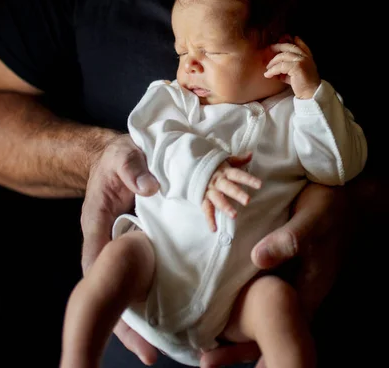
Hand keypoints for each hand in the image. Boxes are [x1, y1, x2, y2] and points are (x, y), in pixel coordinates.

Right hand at [81, 133, 159, 364]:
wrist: (121, 156)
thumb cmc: (117, 159)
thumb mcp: (123, 157)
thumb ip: (133, 170)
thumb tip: (151, 188)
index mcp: (98, 224)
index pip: (96, 266)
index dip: (105, 297)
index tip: (123, 324)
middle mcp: (110, 241)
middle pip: (112, 289)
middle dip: (128, 323)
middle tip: (149, 354)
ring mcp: (126, 246)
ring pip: (131, 287)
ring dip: (145, 315)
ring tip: (163, 347)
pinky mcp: (144, 243)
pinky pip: (149, 273)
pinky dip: (160, 292)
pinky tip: (180, 309)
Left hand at [200, 182, 350, 367]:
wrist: (336, 193)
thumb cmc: (328, 210)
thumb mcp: (310, 224)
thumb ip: (288, 241)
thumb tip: (257, 258)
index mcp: (307, 291)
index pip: (282, 333)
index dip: (257, 349)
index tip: (229, 361)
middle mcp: (295, 290)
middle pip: (268, 328)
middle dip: (240, 344)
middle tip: (206, 359)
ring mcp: (286, 277)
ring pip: (261, 308)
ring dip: (238, 321)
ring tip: (207, 336)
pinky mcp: (277, 262)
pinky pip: (256, 283)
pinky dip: (239, 292)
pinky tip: (219, 294)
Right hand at [202, 153, 260, 231]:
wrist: (191, 168)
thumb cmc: (213, 166)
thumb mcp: (225, 160)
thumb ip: (238, 160)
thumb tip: (251, 154)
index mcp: (224, 172)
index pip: (238, 175)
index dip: (248, 179)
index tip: (259, 185)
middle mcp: (217, 181)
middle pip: (228, 187)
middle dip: (237, 193)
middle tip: (248, 201)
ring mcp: (209, 191)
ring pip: (218, 199)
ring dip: (225, 207)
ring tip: (234, 215)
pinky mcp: (203, 199)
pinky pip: (206, 210)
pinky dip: (209, 219)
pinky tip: (214, 229)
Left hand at [264, 36, 319, 98]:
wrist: (311, 94)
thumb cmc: (302, 85)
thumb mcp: (294, 74)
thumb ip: (287, 68)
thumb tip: (273, 68)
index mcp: (307, 57)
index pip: (301, 44)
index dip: (293, 40)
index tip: (284, 36)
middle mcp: (305, 56)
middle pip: (289, 47)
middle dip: (278, 46)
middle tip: (269, 48)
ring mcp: (302, 60)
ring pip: (283, 56)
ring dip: (273, 62)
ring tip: (267, 68)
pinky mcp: (297, 66)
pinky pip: (280, 66)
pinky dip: (272, 70)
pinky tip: (268, 74)